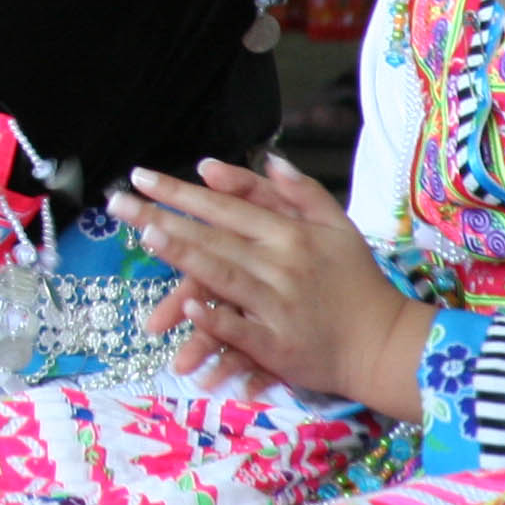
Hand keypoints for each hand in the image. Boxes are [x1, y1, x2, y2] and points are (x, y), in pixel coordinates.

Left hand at [119, 159, 428, 415]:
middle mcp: (282, 264)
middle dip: (163, 217)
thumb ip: (298, 191)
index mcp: (290, 234)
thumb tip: (265, 158)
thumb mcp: (337, 226)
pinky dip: (217, 320)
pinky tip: (189, 309)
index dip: (181, 191)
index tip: (140, 177)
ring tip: (147, 237)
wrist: (386, 343)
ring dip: (185, 255)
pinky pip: (243, 331)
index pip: (224, 207)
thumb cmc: (357, 282)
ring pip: (224, 276)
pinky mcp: (279, 346)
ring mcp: (279, 305)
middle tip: (118, 204)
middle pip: (213, 236)